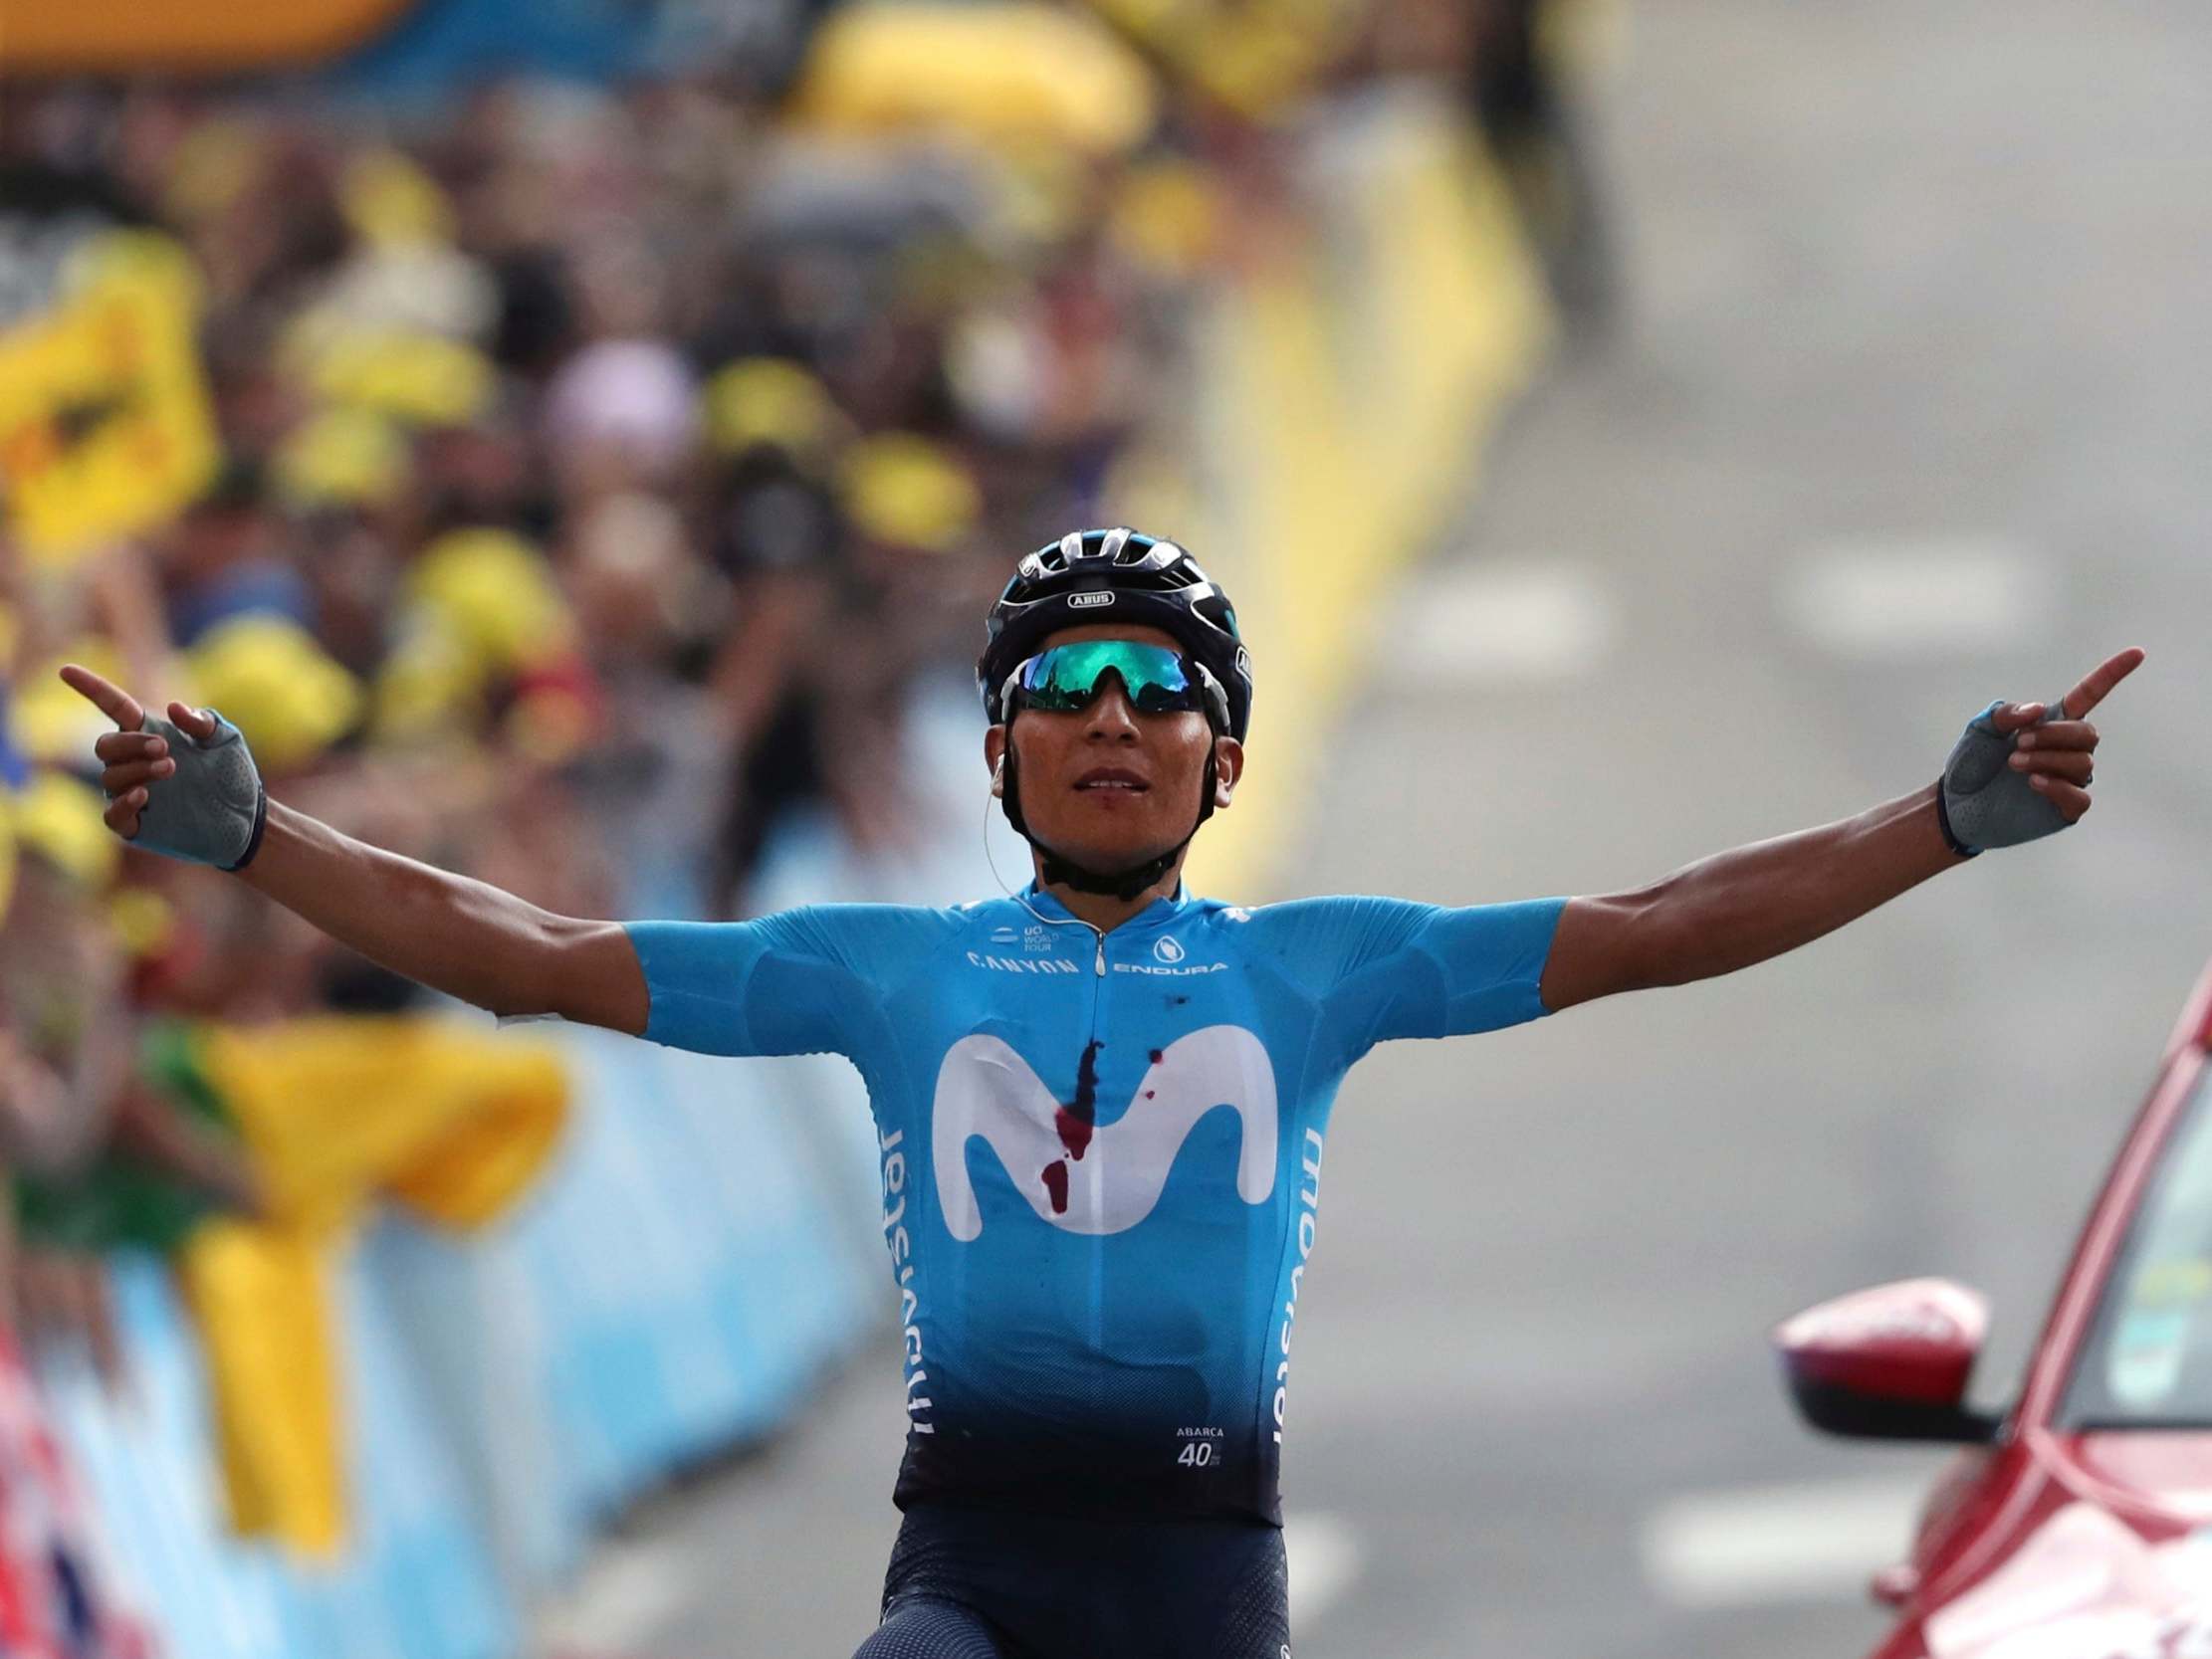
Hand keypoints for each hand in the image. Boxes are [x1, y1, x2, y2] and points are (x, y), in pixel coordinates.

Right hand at [59, 662, 219, 839]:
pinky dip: (122, 804)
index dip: (90, 688)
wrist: (248, 815)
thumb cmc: (232, 771)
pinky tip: (144, 795)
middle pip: (105, 745)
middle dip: (131, 744)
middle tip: (165, 748)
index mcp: (150, 733)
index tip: (66, 670)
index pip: (113, 707)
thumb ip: (201, 722)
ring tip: (171, 768)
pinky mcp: (138, 825)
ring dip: (136, 770)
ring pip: (110, 777)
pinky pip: (112, 816)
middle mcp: (134, 762)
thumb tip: (173, 707)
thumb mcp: (225, 739)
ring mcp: (132, 792)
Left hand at [1979, 646, 2144, 824]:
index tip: (2137, 652)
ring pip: (2082, 763)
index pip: (2089, 695)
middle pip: (2088, 733)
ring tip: (2013, 763)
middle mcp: (2066, 750)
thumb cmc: (1972, 763)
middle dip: (2055, 735)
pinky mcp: (2065, 809)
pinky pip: (2080, 796)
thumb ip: (2005, 714)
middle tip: (2018, 742)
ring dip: (2047, 759)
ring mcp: (2069, 779)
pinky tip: (2033, 783)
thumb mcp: (1980, 730)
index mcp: (2051, 723)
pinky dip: (2058, 787)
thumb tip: (2038, 710)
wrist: (1955, 805)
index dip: (2112, 674)